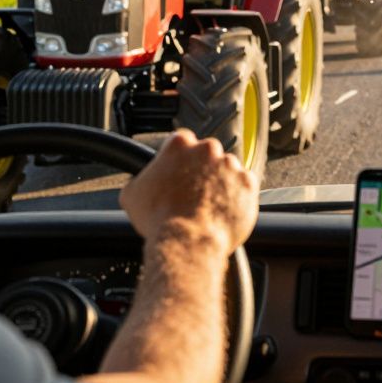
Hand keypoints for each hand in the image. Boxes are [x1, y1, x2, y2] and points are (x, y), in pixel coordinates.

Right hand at [120, 130, 258, 253]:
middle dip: (202, 169)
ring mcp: (231, 165)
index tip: (180, 170)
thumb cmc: (160, 220)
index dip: (180, 158)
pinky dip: (238, 195)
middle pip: (207, 153)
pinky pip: (245, 185)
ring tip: (209, 205)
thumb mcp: (133, 194)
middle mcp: (208, 150)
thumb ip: (140, 179)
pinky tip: (224, 209)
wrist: (187, 242)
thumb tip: (141, 182)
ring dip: (221, 182)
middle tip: (194, 192)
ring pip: (227, 169)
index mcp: (179, 145)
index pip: (182, 141)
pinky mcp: (248, 183)